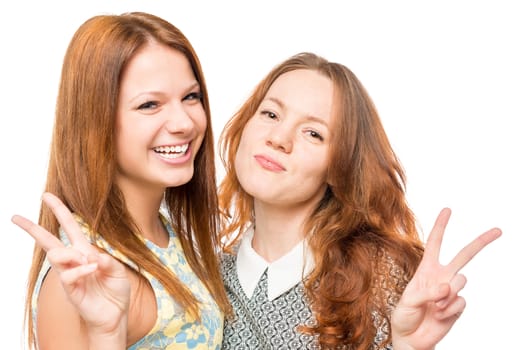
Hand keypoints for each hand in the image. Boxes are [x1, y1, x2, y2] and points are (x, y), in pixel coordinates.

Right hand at [12, 192, 129, 337]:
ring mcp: (69, 275)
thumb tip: (92, 257)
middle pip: (49, 241)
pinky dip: (81, 270)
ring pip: (56, 255)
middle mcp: (74, 261)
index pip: (70, 228)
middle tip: (15, 217)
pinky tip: (91, 271)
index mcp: (86, 251)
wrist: (115, 315)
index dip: (60, 211)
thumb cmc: (116, 291)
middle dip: (33, 228)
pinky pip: (68, 275)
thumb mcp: (118, 270)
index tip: (47, 196)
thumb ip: (108, 261)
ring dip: (70, 254)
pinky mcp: (70, 290)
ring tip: (87, 261)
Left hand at [391, 208, 500, 349]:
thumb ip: (427, 292)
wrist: (411, 339)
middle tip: (498, 230)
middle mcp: (442, 276)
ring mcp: (451, 291)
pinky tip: (439, 316)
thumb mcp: (408, 300)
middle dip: (481, 242)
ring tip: (434, 306)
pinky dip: (449, 310)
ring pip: (462, 280)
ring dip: (447, 295)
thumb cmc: (405, 316)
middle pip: (464, 255)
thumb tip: (447, 288)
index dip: (441, 226)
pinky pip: (461, 302)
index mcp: (426, 269)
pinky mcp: (458, 306)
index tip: (448, 210)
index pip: (435, 243)